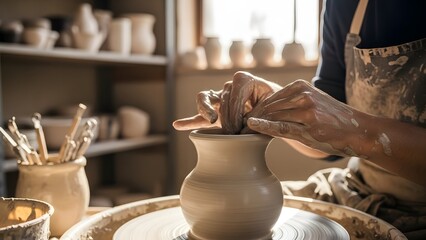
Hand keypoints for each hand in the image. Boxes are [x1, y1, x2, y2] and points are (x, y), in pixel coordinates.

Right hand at [173, 71, 281, 133]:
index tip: (242, 126)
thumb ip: (257, 116)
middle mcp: (230, 86)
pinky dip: (189, 121)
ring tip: (210, 119)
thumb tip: (244, 126)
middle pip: (221, 99)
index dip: (236, 111)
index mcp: (244, 79)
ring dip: (205, 110)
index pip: (233, 94)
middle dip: (227, 118)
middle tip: (234, 133)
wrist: (277, 110)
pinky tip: (178, 125)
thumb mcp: (271, 109)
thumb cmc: (276, 108)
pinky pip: (199, 115)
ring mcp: (220, 98)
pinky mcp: (216, 112)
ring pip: (205, 99)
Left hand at [247, 79, 362, 156]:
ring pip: (272, 117)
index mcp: (300, 87)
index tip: (241, 120)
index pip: (269, 98)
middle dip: (251, 118)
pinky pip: (281, 127)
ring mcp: (306, 110)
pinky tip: (252, 125)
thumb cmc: (332, 119)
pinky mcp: (309, 127)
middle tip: (236, 128)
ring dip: (255, 125)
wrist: (358, 130)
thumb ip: (288, 104)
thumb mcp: (311, 103)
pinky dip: (264, 126)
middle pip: (268, 108)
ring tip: (241, 133)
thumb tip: (261, 114)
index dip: (253, 110)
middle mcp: (303, 95)